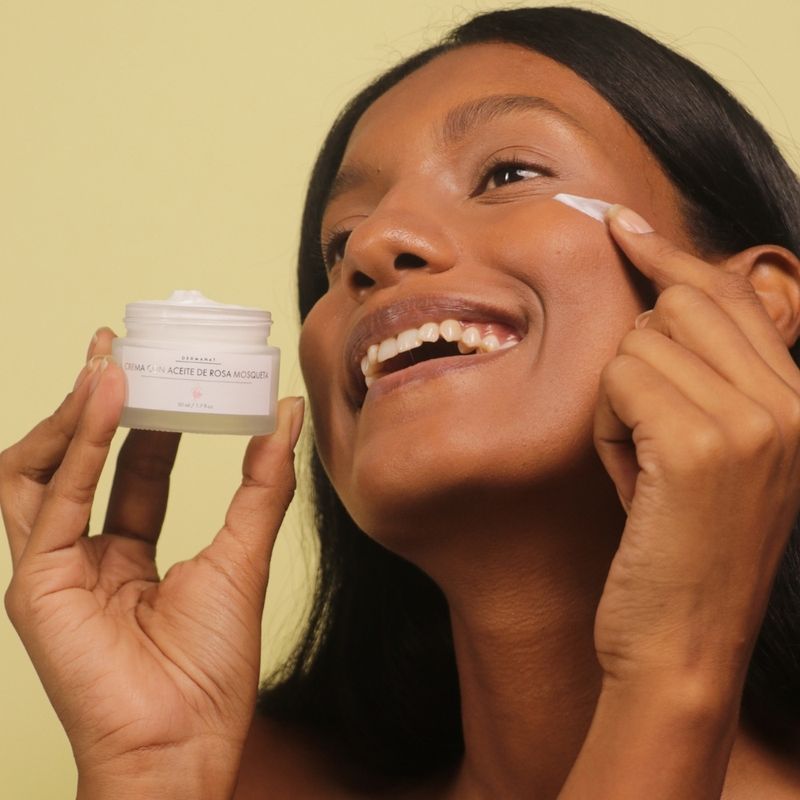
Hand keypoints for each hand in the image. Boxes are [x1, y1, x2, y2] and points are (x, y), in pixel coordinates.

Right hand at [1, 329, 304, 795]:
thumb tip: (284, 412)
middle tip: (120, 346)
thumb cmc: (212, 665)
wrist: (186, 742)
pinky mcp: (37, 584)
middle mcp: (87, 555)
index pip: (133, 469)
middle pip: (83, 460)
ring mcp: (56, 569)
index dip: (147, 418)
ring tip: (109, 361)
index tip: (167, 370)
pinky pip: (51, 499)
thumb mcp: (243, 552)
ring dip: (76, 413)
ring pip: (45, 470)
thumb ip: (261, 481)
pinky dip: (80, 446)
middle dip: (99, 402)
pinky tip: (107, 398)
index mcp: (130, 555)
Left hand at [592, 207, 799, 688]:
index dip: (670, 253)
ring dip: (619, 403)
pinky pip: (619, 379)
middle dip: (638, 356)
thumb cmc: (679, 549)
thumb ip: (708, 379)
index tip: (619, 220)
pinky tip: (630, 479)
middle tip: (643, 431)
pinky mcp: (704, 444)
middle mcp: (795, 402)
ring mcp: (758, 420)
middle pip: (681, 302)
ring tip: (642, 469)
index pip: (730, 293)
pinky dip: (606, 426)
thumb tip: (656, 303)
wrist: (680, 646)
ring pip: (641, 341)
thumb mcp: (709, 455)